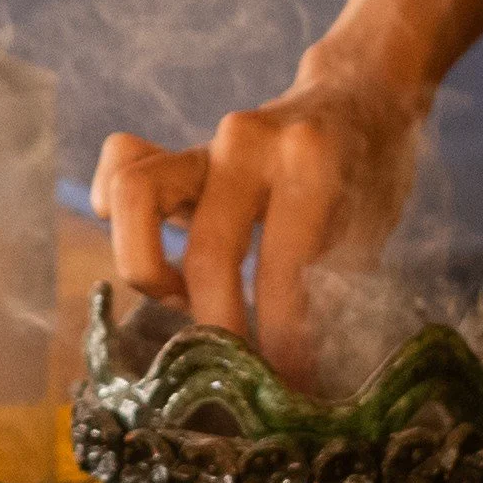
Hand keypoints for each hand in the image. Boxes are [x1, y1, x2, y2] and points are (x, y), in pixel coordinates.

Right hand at [91, 57, 423, 387]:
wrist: (362, 95)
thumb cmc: (365, 175)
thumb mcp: (368, 231)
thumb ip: (328, 293)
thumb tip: (296, 381)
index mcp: (309, 161)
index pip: (282, 271)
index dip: (281, 341)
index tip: (287, 386)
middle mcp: (246, 142)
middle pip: (207, 255)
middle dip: (220, 330)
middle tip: (235, 371)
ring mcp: (202, 143)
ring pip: (133, 193)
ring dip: (148, 268)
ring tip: (181, 300)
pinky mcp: (174, 151)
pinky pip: (119, 171)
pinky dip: (114, 213)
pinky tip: (151, 253)